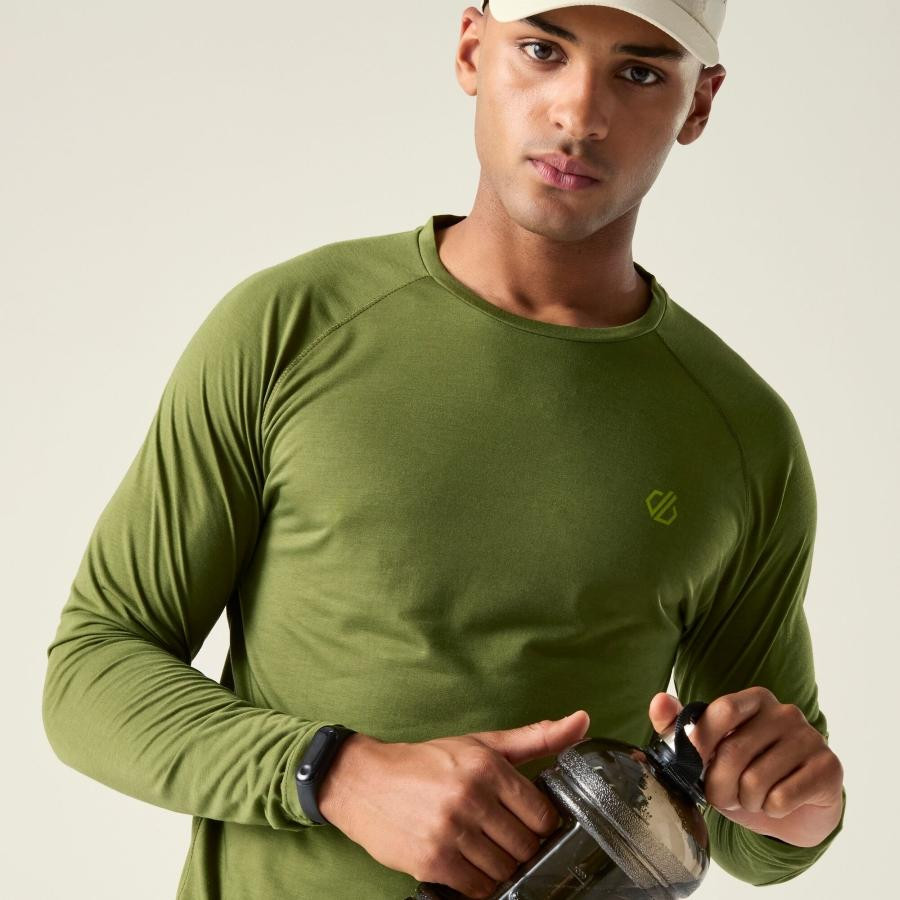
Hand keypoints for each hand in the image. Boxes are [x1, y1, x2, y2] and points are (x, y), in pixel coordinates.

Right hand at [317, 711, 589, 898]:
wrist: (364, 781)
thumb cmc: (427, 762)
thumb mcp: (480, 744)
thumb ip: (535, 738)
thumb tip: (583, 720)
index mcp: (487, 766)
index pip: (542, 814)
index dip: (542, 824)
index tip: (530, 823)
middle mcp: (471, 797)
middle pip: (526, 846)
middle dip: (522, 847)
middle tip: (506, 837)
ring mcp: (451, 831)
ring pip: (505, 870)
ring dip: (501, 867)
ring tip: (486, 849)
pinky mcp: (432, 861)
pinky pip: (477, 888)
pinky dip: (480, 883)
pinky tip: (470, 864)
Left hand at [648, 688, 843, 847]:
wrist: (796, 806)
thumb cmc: (747, 771)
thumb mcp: (713, 750)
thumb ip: (681, 726)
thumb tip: (658, 701)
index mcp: (754, 699)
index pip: (723, 711)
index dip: (702, 742)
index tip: (693, 765)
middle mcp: (785, 712)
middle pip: (734, 751)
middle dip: (718, 785)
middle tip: (722, 796)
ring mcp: (810, 738)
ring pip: (757, 780)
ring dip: (744, 801)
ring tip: (749, 799)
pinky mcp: (829, 768)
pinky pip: (783, 798)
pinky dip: (770, 810)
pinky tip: (775, 803)